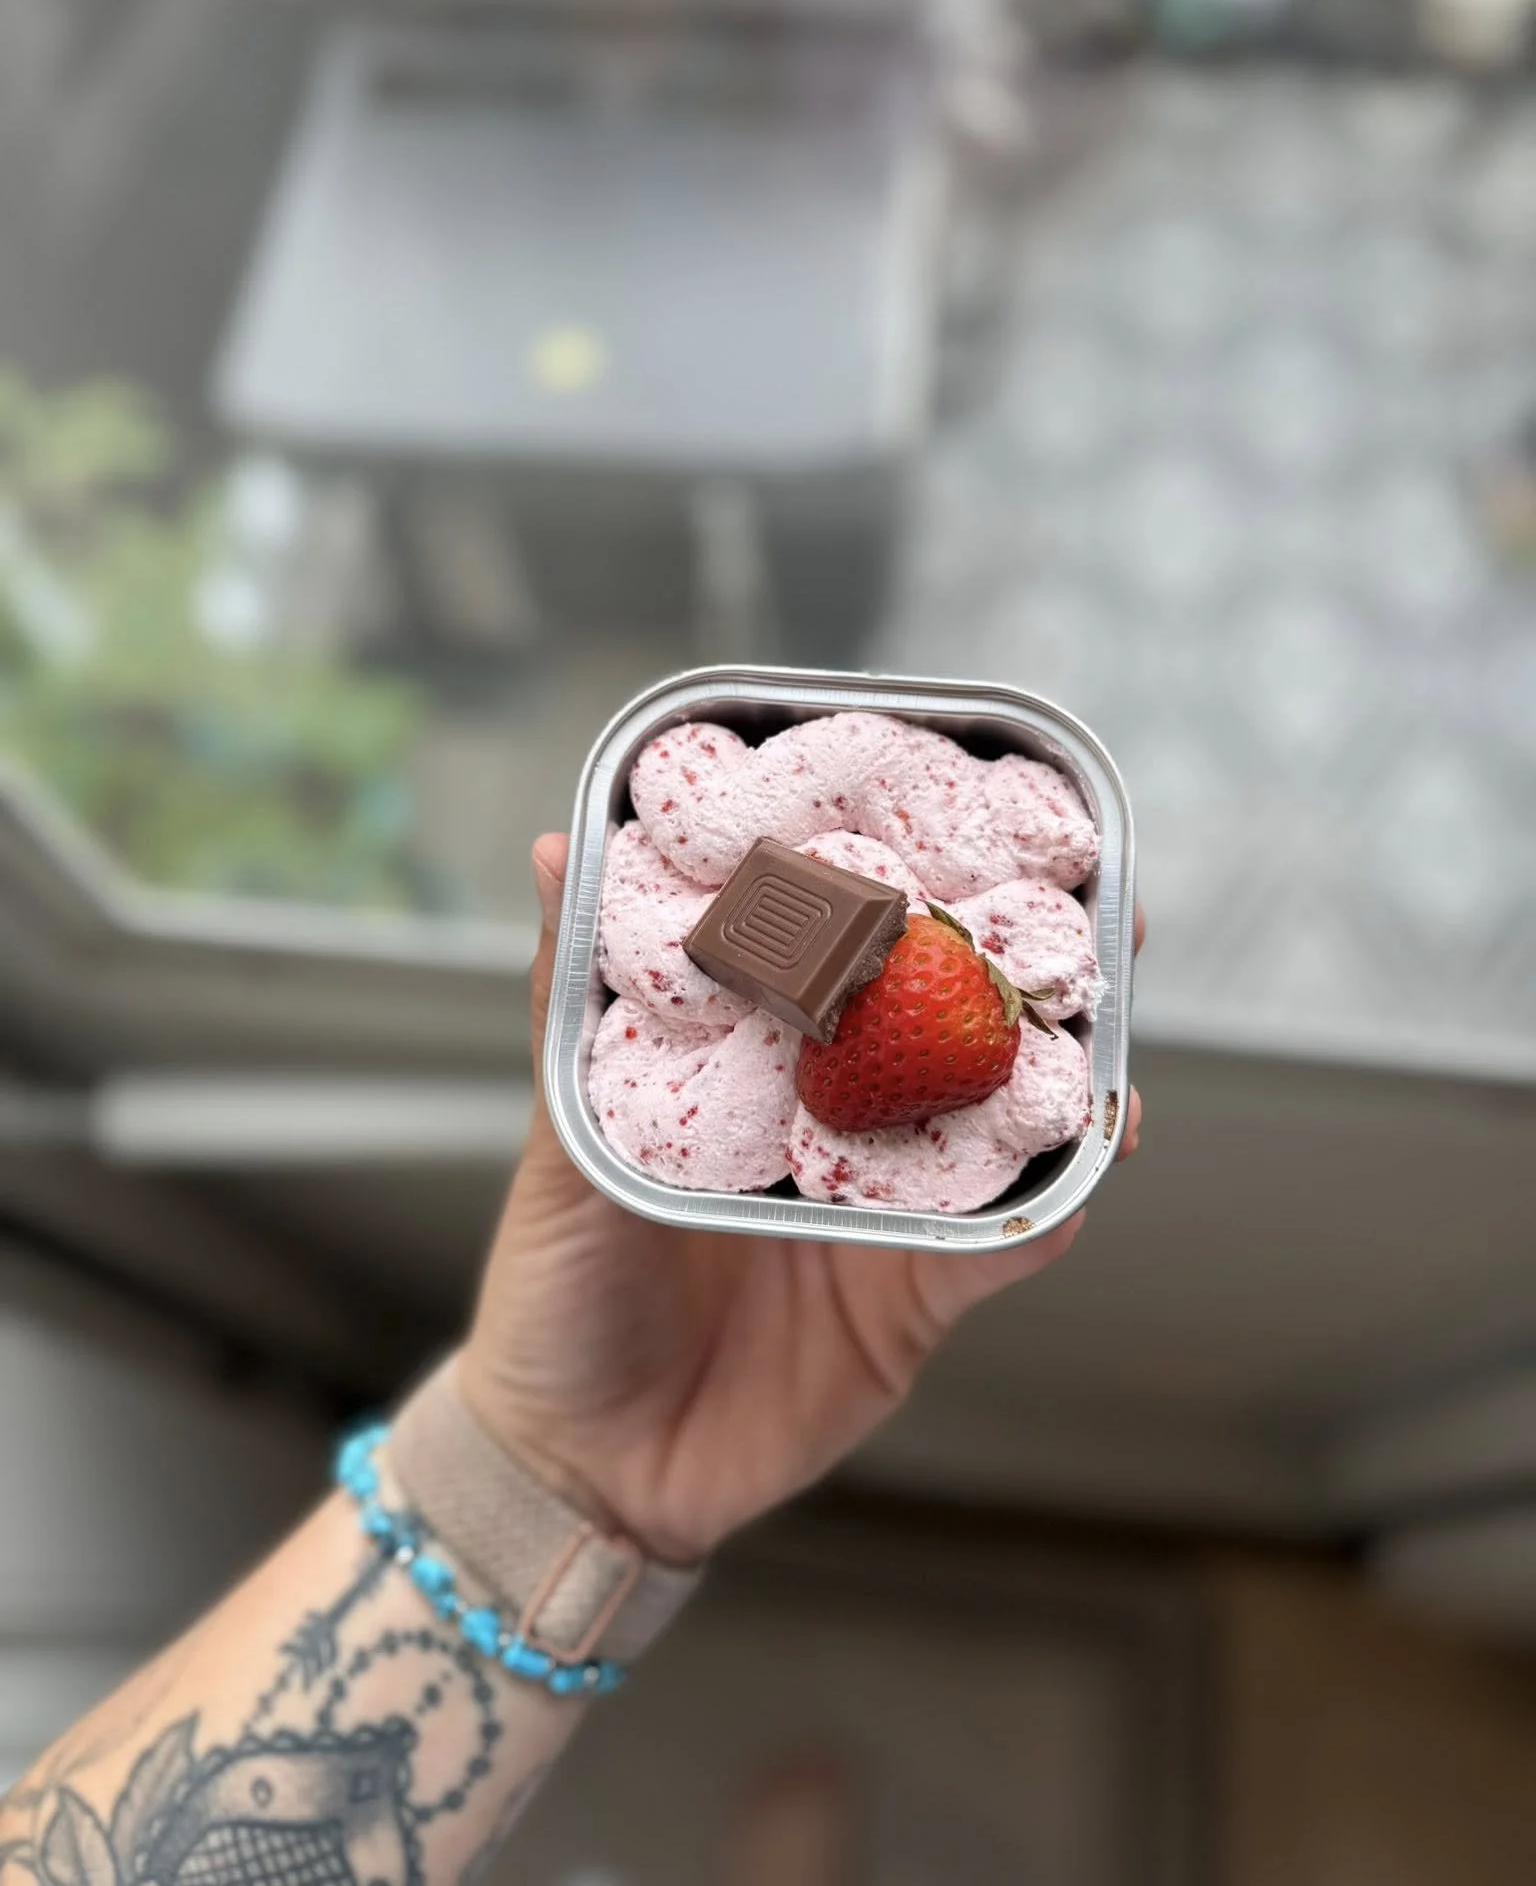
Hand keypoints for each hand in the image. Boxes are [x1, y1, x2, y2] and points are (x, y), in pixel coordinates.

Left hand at [461, 835, 1144, 1564]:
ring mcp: (886, 1208)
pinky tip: (1093, 1154)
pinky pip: (1004, 1246)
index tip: (957, 812)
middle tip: (1089, 905)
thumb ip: (572, 1008)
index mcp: (759, 1071)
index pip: (848, 963)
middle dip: (1023, 963)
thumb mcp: (558, 1142)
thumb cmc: (557, 1291)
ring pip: (996, 1124)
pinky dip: (1051, 1206)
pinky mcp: (917, 1299)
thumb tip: (559, 852)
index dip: (908, 891)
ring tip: (1104, 1013)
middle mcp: (835, 1124)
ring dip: (1061, 1070)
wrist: (579, 1466)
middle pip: (946, 1029)